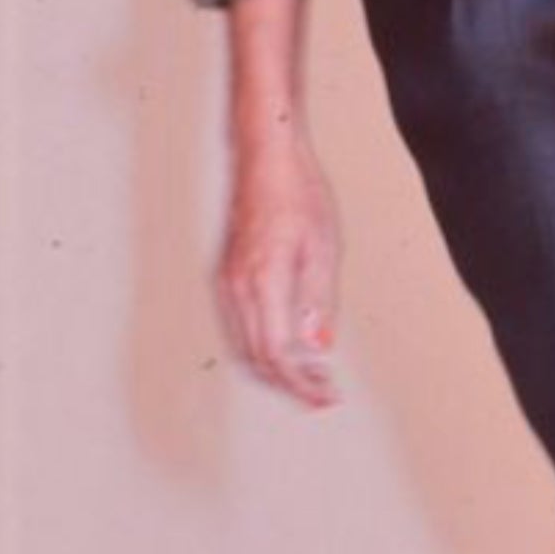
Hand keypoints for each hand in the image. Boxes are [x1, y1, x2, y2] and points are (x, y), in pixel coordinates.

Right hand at [216, 137, 342, 407]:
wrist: (267, 157)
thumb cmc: (298, 193)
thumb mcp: (324, 249)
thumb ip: (319, 302)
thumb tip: (319, 346)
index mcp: (262, 283)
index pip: (278, 355)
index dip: (302, 384)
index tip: (327, 396)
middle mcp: (237, 288)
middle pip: (257, 358)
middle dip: (291, 383)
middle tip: (324, 393)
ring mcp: (228, 281)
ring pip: (245, 346)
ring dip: (277, 368)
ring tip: (312, 374)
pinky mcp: (229, 274)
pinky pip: (241, 326)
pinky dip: (264, 346)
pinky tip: (291, 343)